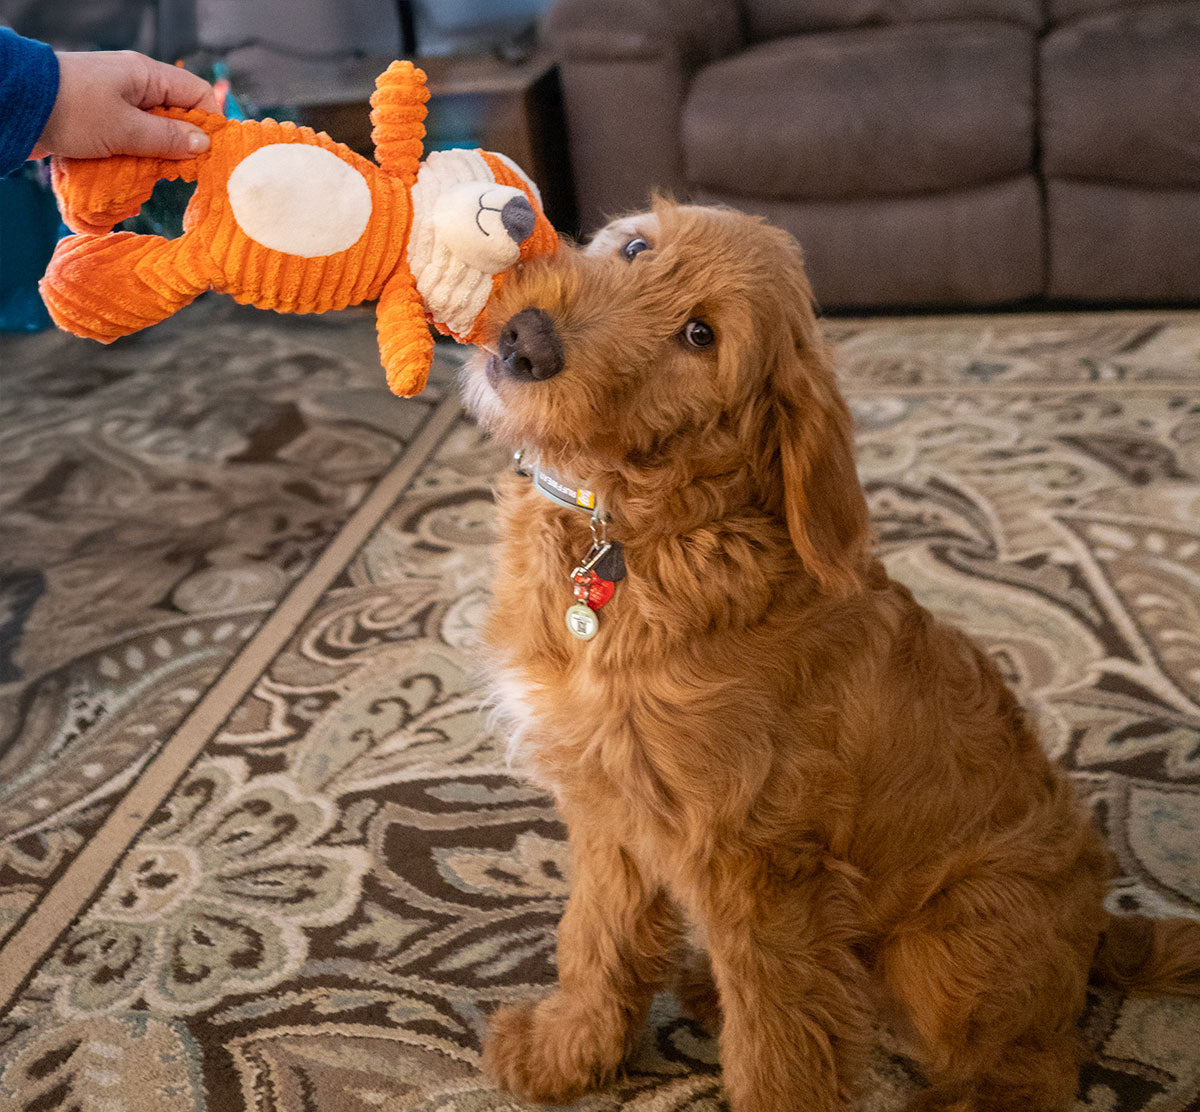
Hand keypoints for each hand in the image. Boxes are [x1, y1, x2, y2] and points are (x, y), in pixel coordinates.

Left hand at [31, 50, 218, 160]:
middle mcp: (134, 85)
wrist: (18, 106)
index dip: (209, 124)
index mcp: (146, 75)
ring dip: (157, 154)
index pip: (196, 94)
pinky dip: (136, 155)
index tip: (211, 155)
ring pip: (154, 130)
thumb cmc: (73, 110)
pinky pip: (131, 137)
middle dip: (183, 144)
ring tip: (157, 177)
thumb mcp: (126, 128)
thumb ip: (167, 138)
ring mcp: (116, 101)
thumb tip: (204, 144)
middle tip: (184, 173)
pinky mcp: (100, 118)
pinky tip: (135, 174)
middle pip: (176, 115)